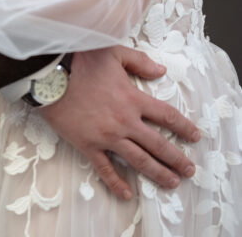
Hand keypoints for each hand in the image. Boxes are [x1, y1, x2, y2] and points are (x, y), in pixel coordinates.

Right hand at [40, 46, 199, 200]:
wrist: (51, 74)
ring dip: (158, 173)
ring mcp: (107, 136)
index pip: (166, 116)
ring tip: (172, 182)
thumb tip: (161, 71)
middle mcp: (125, 121)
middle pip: (158, 145)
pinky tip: (127, 194)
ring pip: (138, 160)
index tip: (195, 136)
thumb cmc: (81, 60)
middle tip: (189, 170)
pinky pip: (105, 168)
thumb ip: (140, 62)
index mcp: (133, 98)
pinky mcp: (88, 145)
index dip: (184, 127)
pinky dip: (116, 183)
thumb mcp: (113, 52)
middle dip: (177, 159)